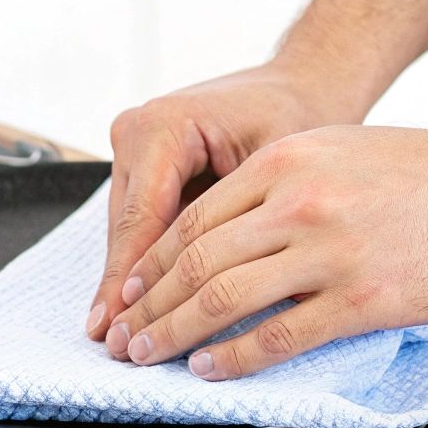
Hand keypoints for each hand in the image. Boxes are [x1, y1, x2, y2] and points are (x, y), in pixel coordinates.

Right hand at [85, 64, 365, 340]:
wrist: (306, 80)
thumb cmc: (302, 113)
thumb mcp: (277, 173)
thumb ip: (240, 228)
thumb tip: (223, 296)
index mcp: (163, 127)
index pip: (141, 221)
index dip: (130, 283)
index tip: (121, 327)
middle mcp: (138, 130)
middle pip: (127, 230)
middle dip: (127, 292)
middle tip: (122, 346)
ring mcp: (136, 145)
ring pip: (130, 230)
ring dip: (133, 283)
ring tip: (127, 337)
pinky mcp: (145, 161)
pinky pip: (143, 220)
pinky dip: (150, 262)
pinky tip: (145, 306)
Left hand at [101, 123, 427, 378]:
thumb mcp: (339, 151)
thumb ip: (280, 185)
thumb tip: (227, 233)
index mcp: (286, 161)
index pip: (192, 218)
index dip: (149, 262)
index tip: (127, 290)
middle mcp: (298, 201)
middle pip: (195, 260)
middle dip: (148, 305)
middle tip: (123, 333)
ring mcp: (330, 251)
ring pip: (223, 298)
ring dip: (175, 333)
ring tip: (150, 355)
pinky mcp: (363, 298)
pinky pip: (279, 335)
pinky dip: (234, 358)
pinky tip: (211, 368)